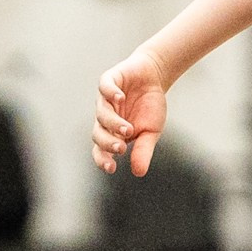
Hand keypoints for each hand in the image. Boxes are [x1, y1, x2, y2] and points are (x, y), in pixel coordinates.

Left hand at [92, 47, 169, 174]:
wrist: (154, 77)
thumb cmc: (150, 107)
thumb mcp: (151, 131)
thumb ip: (143, 150)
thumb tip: (139, 173)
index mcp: (112, 133)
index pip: (101, 150)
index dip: (103, 159)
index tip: (112, 167)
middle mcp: (105, 118)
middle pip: (97, 133)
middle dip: (107, 142)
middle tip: (120, 147)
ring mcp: (105, 99)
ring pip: (101, 113)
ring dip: (113, 123)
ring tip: (128, 128)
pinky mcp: (109, 81)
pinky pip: (105, 88)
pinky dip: (111, 93)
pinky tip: (120, 98)